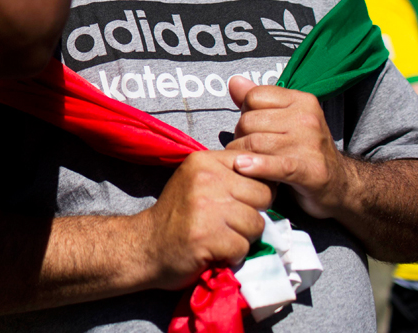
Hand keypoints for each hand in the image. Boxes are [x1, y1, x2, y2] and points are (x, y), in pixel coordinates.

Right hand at [136, 149, 273, 290]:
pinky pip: (243, 247)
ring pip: (256, 224)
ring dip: (243, 237)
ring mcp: (206, 208)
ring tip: (221, 237)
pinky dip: (233, 255)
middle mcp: (206, 179)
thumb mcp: (197, 181)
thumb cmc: (177, 215)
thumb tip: (271, 177)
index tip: (243, 201)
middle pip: (263, 195)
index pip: (255, 166)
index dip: (257, 188)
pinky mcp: (207, 237)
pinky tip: (215, 250)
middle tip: (230, 223)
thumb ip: (228, 174)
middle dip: (253, 214)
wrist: (146, 246)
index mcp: (204, 161)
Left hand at [225, 76, 350, 218]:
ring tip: (246, 165)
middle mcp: (308, 119)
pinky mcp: (311, 171)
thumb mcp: (285, 120)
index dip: (245, 113)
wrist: (339, 185)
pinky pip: (277, 165)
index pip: (254, 97)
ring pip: (254, 143)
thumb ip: (259, 100)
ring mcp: (311, 144)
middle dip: (240, 137)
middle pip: (249, 121)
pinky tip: (242, 167)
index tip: (252, 130)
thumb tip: (234, 81)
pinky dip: (258, 166)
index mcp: (302, 100)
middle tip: (248, 151)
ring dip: (242, 157)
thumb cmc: (303, 150)